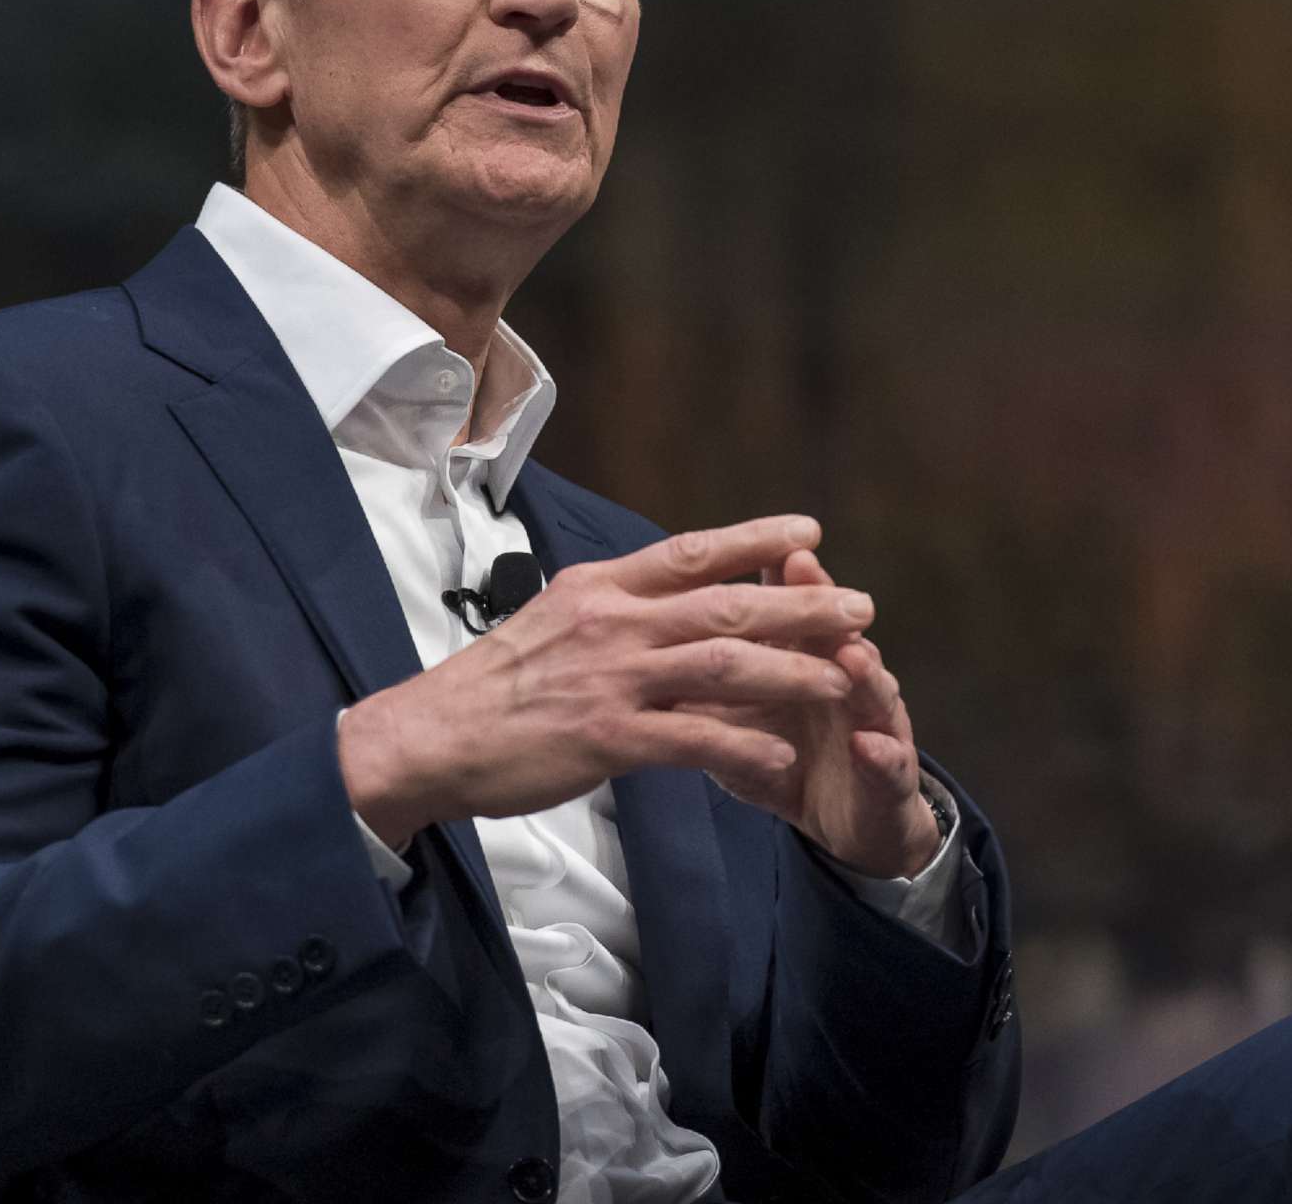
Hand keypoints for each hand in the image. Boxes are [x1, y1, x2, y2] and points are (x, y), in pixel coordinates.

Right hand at [337, 516, 872, 846]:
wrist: (430, 736)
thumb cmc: (493, 686)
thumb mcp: (554, 621)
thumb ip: (615, 610)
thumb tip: (668, 602)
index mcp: (600, 588)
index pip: (691, 553)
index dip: (755, 541)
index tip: (809, 534)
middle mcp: (613, 623)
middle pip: (725, 605)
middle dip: (801, 606)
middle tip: (861, 607)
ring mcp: (612, 679)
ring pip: (723, 665)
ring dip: (792, 672)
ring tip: (845, 678)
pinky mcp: (607, 737)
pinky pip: (693, 739)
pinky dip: (744, 747)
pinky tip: (783, 758)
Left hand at [697, 548, 940, 879]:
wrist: (850, 820)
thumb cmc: (787, 758)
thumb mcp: (737, 727)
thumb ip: (701, 692)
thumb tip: (642, 660)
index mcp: (804, 661)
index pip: (788, 609)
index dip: (774, 575)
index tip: (756, 544)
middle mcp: (845, 681)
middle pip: (832, 633)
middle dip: (817, 600)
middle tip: (803, 567)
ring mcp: (874, 725)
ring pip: (872, 689)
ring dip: (864, 670)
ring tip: (852, 655)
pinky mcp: (891, 778)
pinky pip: (889, 765)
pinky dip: (881, 755)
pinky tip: (870, 746)